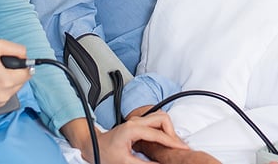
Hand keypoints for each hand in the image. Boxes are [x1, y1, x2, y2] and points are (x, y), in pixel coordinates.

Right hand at [0, 39, 31, 109]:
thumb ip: (16, 49)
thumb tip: (25, 56)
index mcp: (6, 81)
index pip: (27, 74)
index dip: (24, 65)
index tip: (18, 60)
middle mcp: (3, 95)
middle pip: (21, 82)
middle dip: (16, 72)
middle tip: (2, 65)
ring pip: (14, 89)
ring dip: (10, 81)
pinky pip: (5, 96)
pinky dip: (2, 88)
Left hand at [64, 111, 187, 163]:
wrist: (93, 145)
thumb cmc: (105, 153)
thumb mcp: (124, 163)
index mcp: (132, 129)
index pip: (158, 134)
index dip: (173, 142)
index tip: (184, 149)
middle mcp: (135, 121)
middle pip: (162, 119)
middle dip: (173, 133)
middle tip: (178, 147)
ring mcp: (136, 121)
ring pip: (160, 119)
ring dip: (168, 131)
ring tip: (172, 145)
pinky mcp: (137, 124)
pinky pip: (155, 123)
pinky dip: (163, 131)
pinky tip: (164, 142)